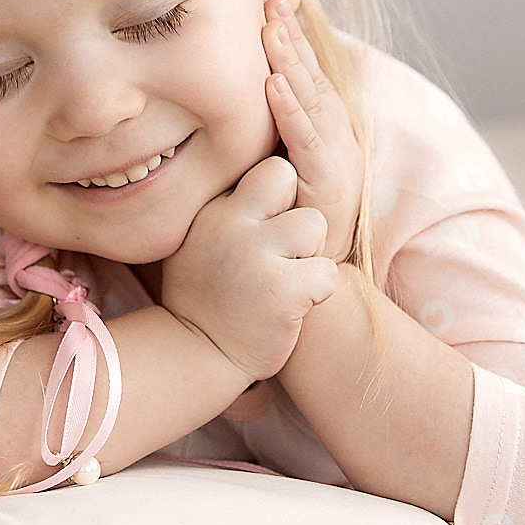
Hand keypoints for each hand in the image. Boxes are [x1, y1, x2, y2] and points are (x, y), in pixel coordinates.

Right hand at [160, 155, 337, 379]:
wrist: (197, 354)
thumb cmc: (209, 296)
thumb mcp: (202, 240)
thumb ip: (230, 209)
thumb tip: (275, 174)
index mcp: (212, 210)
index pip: (265, 171)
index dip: (276, 197)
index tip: (268, 227)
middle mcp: (229, 224)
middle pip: (285, 176)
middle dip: (293, 209)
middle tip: (284, 249)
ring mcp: (255, 255)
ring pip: (315, 223)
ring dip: (311, 254)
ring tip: (287, 279)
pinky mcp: (282, 290)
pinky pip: (327, 273)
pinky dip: (318, 292)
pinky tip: (292, 306)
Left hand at [264, 0, 360, 263]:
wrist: (307, 271)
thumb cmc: (280, 216)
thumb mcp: (268, 163)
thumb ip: (256, 132)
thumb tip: (220, 99)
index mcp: (321, 127)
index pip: (303, 73)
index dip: (288, 39)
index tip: (266, 3)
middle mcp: (334, 135)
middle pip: (310, 76)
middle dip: (290, 37)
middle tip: (269, 0)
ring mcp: (335, 156)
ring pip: (311, 99)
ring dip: (290, 62)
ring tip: (271, 31)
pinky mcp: (328, 181)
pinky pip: (306, 140)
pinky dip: (291, 109)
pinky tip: (274, 85)